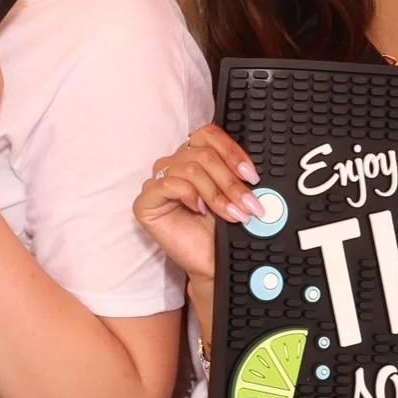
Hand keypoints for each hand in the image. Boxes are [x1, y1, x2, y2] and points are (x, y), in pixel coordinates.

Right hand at [133, 123, 261, 286]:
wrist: (212, 261)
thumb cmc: (220, 230)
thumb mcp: (233, 194)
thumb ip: (237, 175)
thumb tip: (250, 169)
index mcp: (194, 157)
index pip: (208, 135)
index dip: (232, 151)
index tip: (251, 175)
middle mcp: (174, 165)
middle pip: (203, 154)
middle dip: (230, 181)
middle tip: (249, 203)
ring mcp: (157, 182)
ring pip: (190, 169)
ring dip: (217, 193)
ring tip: (233, 214)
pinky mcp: (146, 202)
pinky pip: (168, 184)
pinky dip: (190, 195)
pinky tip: (200, 210)